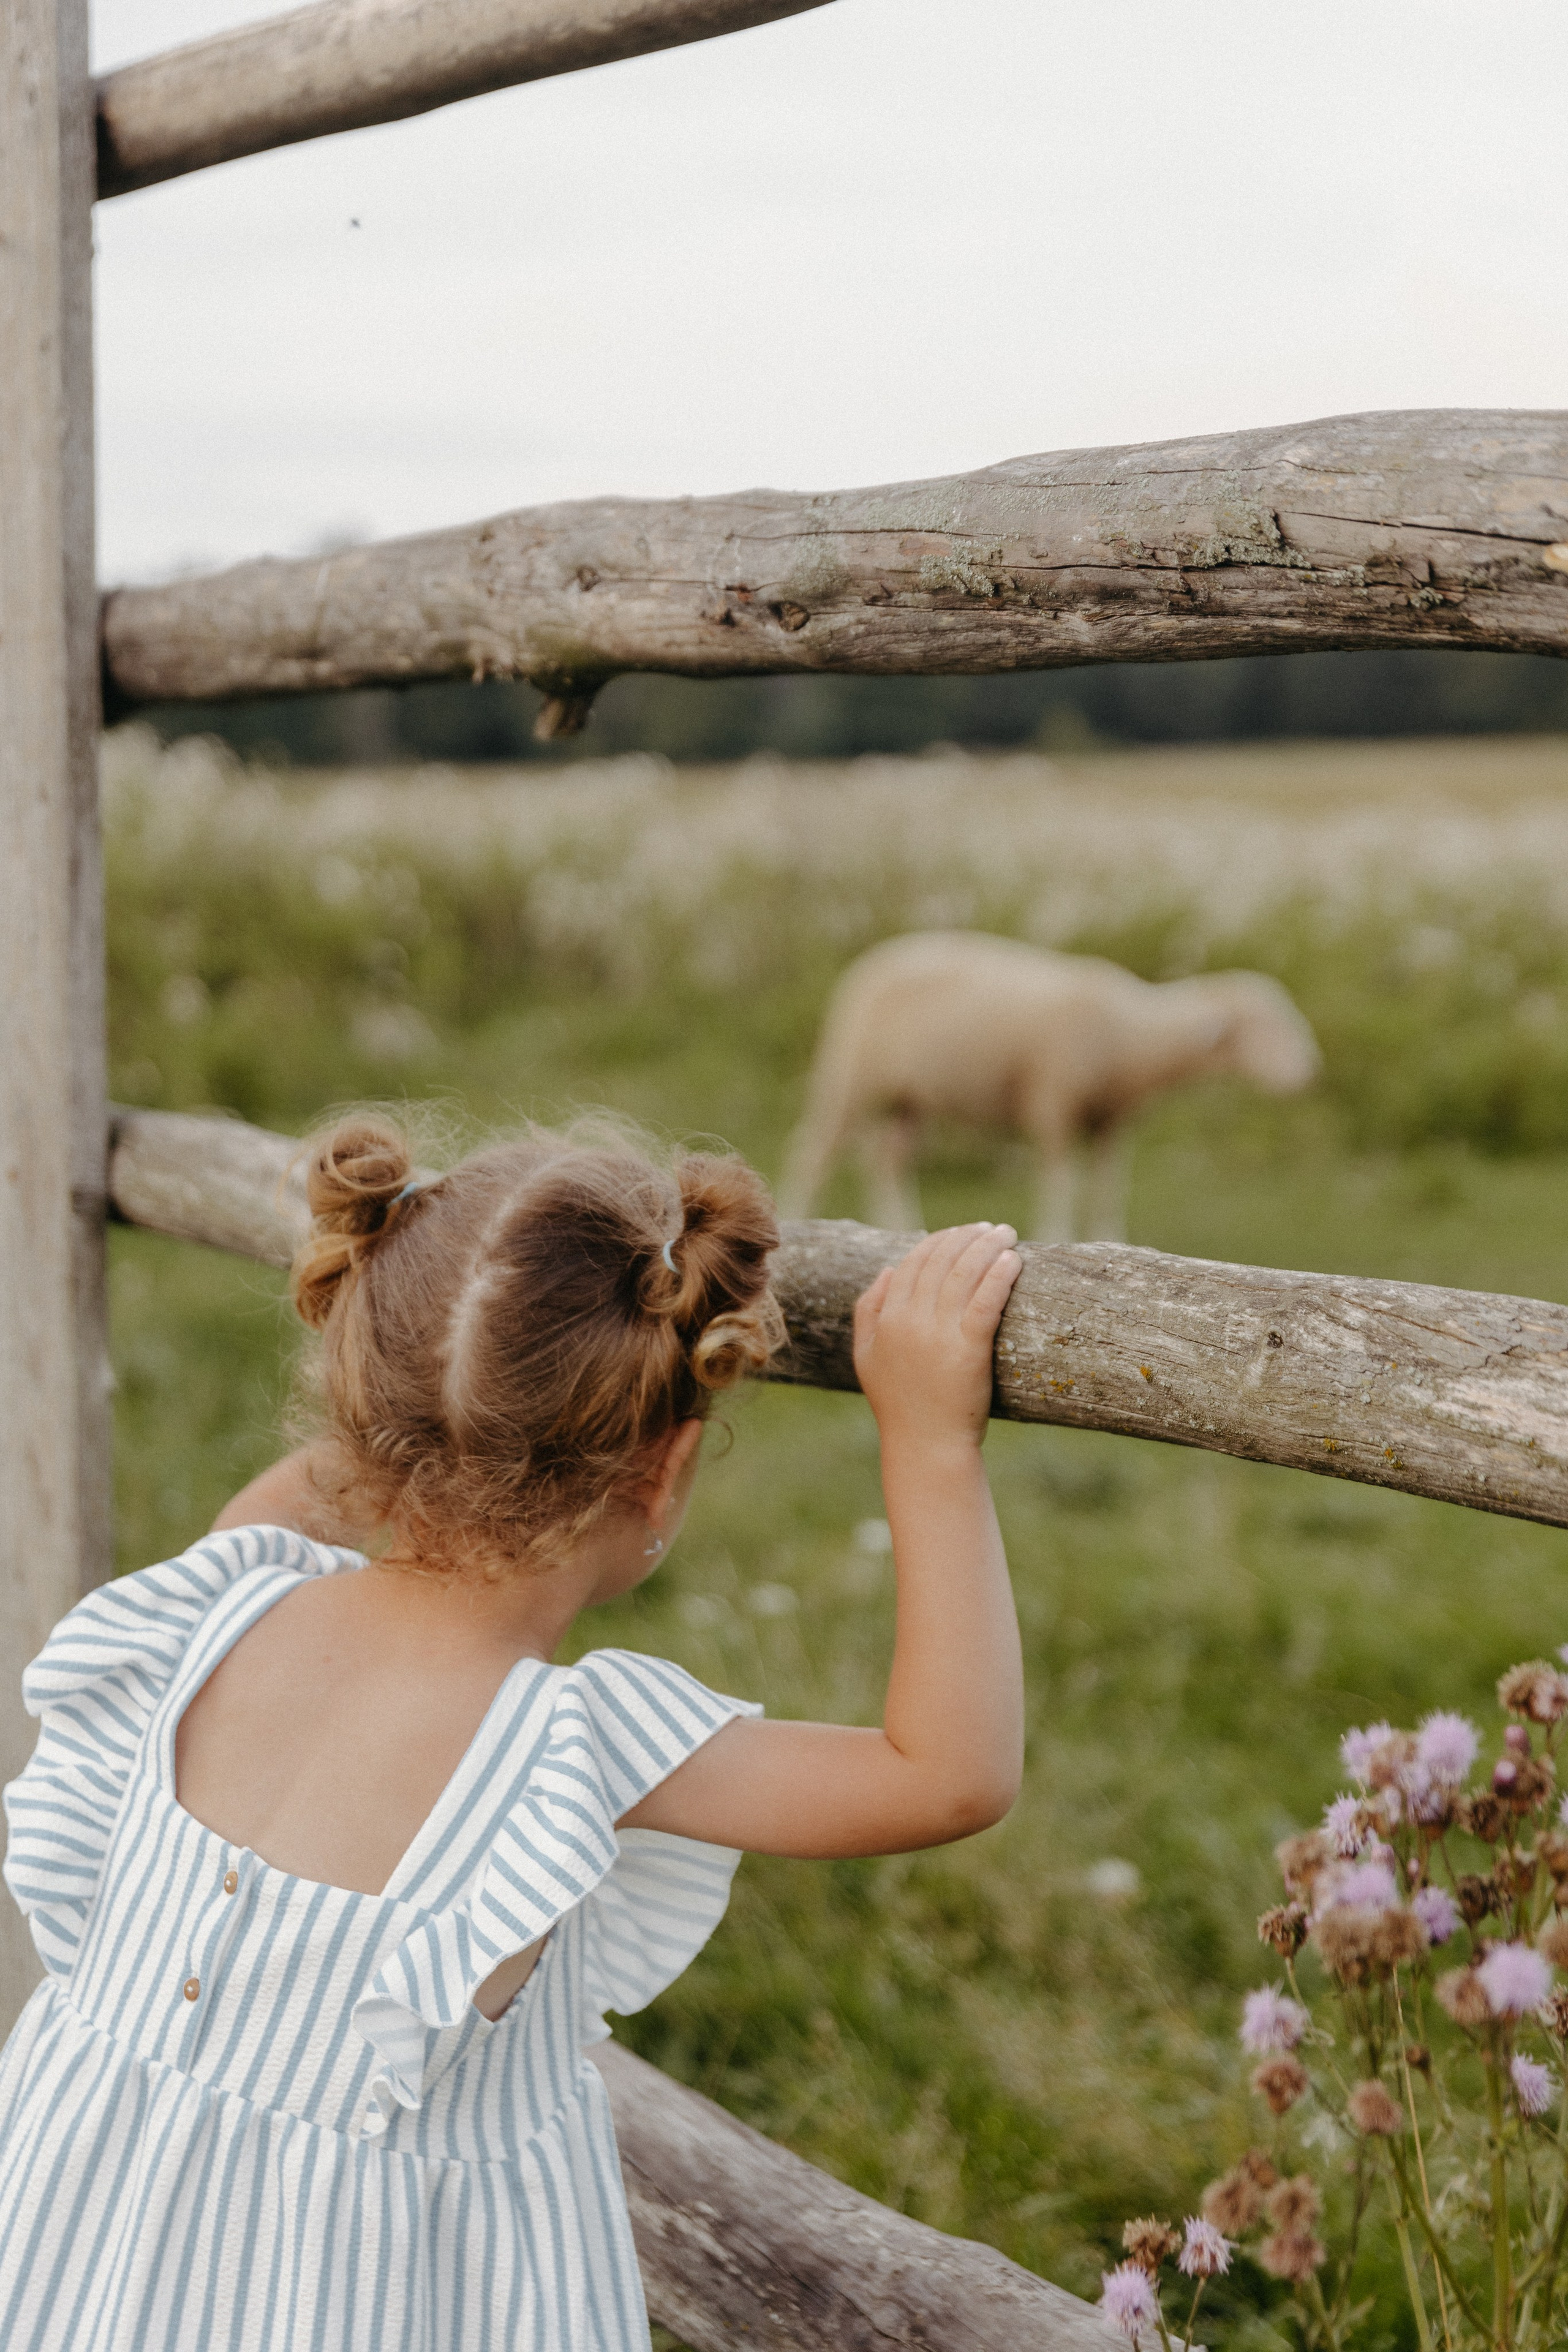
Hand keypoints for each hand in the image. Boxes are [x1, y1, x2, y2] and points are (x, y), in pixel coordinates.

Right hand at [852, 1224, 1022, 1450]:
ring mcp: (939, 1334)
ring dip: (988, 1247)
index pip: (914, 1262)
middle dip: (968, 1236)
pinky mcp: (969, 1349)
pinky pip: (985, 1301)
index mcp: (887, 1318)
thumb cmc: (899, 1404)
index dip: (940, 1240)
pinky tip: (1013, 1261)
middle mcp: (910, 1320)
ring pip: (965, 1274)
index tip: (963, 1232)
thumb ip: (868, 1310)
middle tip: (992, 1228)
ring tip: (1007, 1234)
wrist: (926, 1445)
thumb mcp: (867, 1356)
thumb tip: (889, 1269)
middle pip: (942, 1261)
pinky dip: (999, 1275)